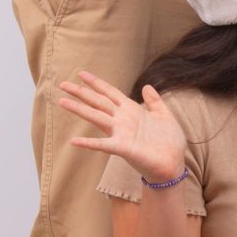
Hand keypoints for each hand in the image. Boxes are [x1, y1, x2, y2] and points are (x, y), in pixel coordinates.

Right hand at [58, 71, 186, 183]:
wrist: (174, 164)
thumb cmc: (169, 141)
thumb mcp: (164, 115)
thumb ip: (154, 101)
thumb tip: (147, 86)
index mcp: (132, 110)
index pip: (110, 93)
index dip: (96, 83)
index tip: (81, 73)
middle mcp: (122, 120)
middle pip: (98, 102)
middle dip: (81, 93)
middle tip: (62, 84)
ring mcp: (121, 133)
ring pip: (96, 117)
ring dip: (79, 110)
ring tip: (62, 101)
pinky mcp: (123, 148)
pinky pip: (103, 145)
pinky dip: (89, 143)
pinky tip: (74, 141)